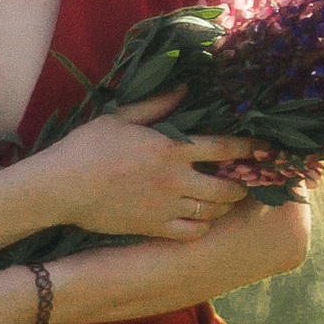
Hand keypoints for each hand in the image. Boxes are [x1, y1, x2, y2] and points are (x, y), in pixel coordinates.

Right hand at [20, 93, 250, 241]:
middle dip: (244, 184)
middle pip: (227, 187)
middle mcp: (174, 180)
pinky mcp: (153, 228)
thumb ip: (157, 104)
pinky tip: (202, 218)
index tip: (264, 149)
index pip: (224, 148)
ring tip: (226, 198)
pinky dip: (203, 227)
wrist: (59, 188)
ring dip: (225, 206)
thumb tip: (184, 89)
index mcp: (170, 148)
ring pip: (213, 212)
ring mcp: (165, 207)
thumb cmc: (86, 148)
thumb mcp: (120, 117)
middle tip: (246, 180)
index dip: (250, 148)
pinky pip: (191, 233)